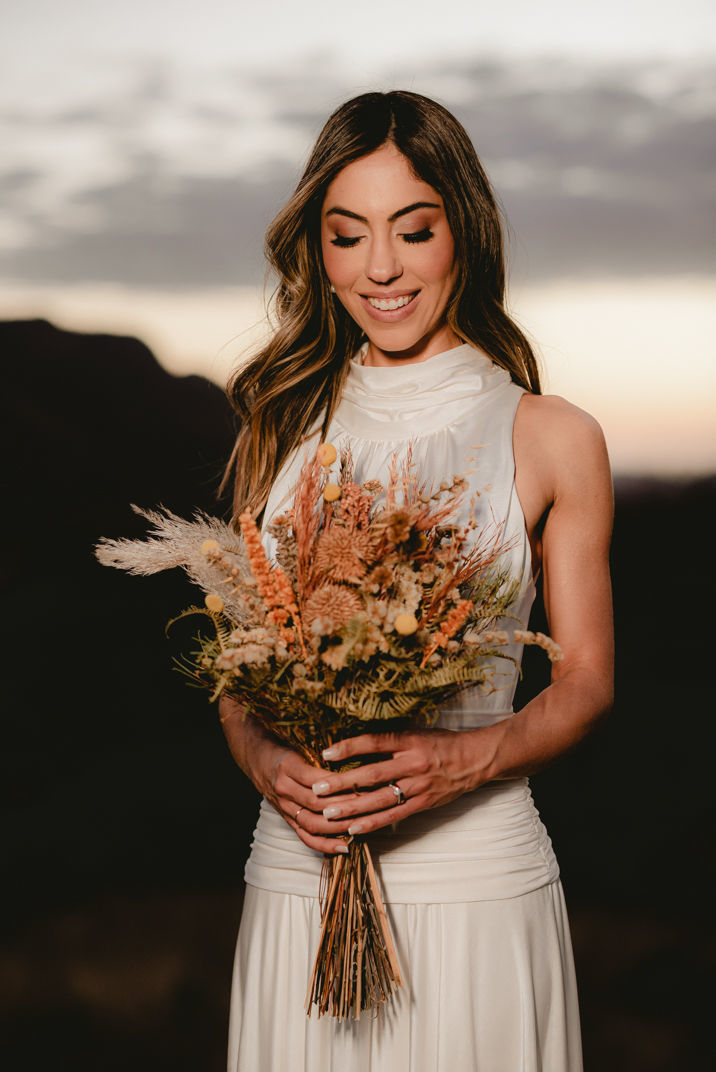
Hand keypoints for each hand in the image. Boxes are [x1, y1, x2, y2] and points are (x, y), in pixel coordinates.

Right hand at [219, 694, 358, 854]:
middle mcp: (283, 788)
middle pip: (317, 804)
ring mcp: (283, 805)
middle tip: (370, 805)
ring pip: (312, 822)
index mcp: (288, 765)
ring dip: (338, 827)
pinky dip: (324, 844)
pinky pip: (304, 836)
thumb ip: (321, 747)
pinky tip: (344, 846)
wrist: (253, 754)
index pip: (317, 779)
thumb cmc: (282, 741)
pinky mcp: (285, 817)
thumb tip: (355, 747)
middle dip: (345, 806)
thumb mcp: (299, 738)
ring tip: (362, 826)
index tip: (365, 783)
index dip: (341, 785)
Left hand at [311, 726, 502, 835]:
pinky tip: (353, 828)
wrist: (474, 760)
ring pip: (380, 799)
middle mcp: (412, 763)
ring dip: (352, 807)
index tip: (325, 753)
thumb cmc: (441, 743)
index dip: (349, 747)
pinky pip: (394, 815)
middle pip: (372, 774)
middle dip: (342, 783)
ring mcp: (418, 786)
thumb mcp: (416, 732)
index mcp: (409, 740)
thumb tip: (354, 742)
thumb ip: (389, 738)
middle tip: (317, 789)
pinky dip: (373, 823)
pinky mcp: (423, 804)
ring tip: (328, 812)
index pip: (374, 742)